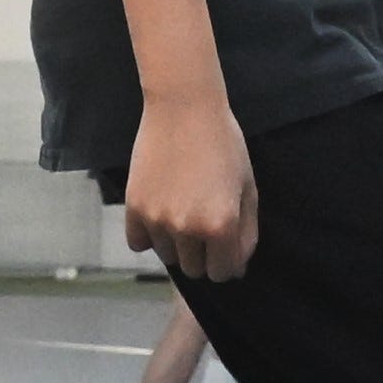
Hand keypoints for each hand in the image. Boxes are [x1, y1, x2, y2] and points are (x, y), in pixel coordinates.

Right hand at [123, 86, 257, 280]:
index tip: (226, 247)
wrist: (184, 109)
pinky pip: (139, 243)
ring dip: (177, 244)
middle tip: (204, 225)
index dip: (228, 263)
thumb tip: (237, 267)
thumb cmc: (224, 145)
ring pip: (167, 257)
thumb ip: (246, 233)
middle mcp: (187, 229)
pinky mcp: (134, 208)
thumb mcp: (248, 189)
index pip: (223, 273)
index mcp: (221, 226)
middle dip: (203, 255)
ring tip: (183, 211)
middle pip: (194, 269)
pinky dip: (149, 236)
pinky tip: (160, 213)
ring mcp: (157, 220)